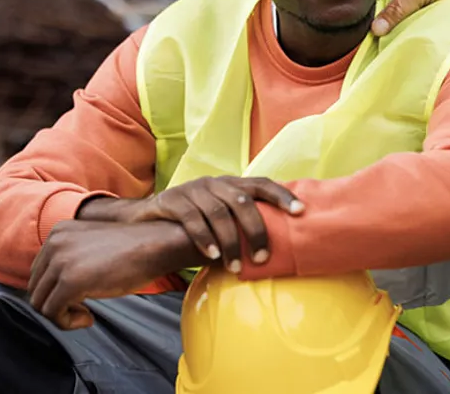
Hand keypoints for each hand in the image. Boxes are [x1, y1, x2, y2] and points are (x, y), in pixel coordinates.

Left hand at [28, 219, 200, 329]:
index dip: (55, 291)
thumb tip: (56, 288)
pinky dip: (68, 323)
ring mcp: (60, 262)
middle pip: (35, 288)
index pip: (38, 272)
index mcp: (58, 232)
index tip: (78, 298)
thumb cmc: (134, 249)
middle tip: (82, 308)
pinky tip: (88, 317)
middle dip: (56, 304)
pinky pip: (53, 314)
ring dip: (61, 315)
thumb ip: (70, 259)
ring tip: (85, 313)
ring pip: (40, 303)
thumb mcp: (92, 246)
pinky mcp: (70, 282)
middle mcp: (54, 243)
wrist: (156, 244)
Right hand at [78, 177, 303, 273]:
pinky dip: (204, 237)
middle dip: (255, 229)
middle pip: (242, 200)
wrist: (148, 219)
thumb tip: (279, 246)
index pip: (262, 184)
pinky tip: (212, 255)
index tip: (301, 212)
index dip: (282, 196)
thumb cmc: (195, 223)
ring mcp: (193, 189)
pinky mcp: (172, 200)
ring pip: (218, 211)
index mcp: (231, 184)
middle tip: (263, 257)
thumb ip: (243, 224)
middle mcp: (214, 182)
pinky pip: (191, 218)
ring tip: (235, 266)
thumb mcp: (220, 218)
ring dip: (230, 241)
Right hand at [372, 0, 449, 36]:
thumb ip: (396, 9)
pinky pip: (414, 14)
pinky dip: (411, 22)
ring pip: (401, 7)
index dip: (369, 2)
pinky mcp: (430, 1)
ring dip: (398, 19)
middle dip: (383, 13)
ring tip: (387, 35)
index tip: (363, 19)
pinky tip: (404, 32)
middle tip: (374, 30)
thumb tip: (375, 29)